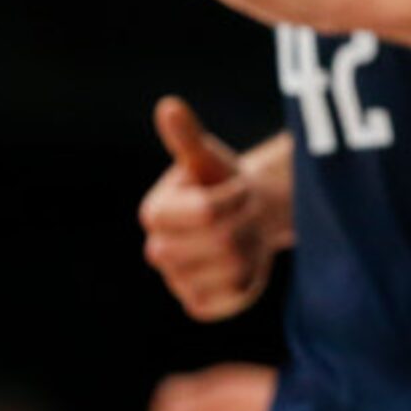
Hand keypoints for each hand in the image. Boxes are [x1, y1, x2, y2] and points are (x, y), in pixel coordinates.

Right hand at [137, 98, 276, 319]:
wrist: (243, 216)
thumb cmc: (222, 181)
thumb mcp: (209, 158)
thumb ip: (187, 137)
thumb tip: (169, 105)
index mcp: (155, 212)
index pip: (208, 210)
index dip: (236, 196)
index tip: (238, 187)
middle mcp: (158, 251)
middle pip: (223, 241)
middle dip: (248, 221)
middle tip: (248, 211)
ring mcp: (178, 281)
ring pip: (234, 269)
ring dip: (255, 247)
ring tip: (248, 232)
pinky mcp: (200, 305)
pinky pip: (233, 299)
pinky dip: (251, 279)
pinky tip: (248, 261)